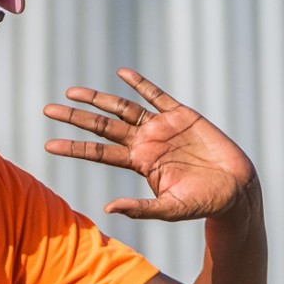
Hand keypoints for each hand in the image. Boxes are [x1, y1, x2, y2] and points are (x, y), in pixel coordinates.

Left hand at [42, 68, 257, 220]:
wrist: (235, 189)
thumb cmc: (202, 204)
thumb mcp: (169, 209)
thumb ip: (140, 209)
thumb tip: (108, 208)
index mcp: (138, 163)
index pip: (98, 153)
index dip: (74, 148)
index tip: (48, 145)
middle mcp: (144, 142)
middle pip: (102, 126)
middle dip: (76, 117)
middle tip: (48, 110)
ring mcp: (162, 127)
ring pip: (123, 108)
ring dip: (99, 98)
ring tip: (73, 91)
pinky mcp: (182, 115)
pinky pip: (157, 95)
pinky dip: (140, 84)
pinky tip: (123, 74)